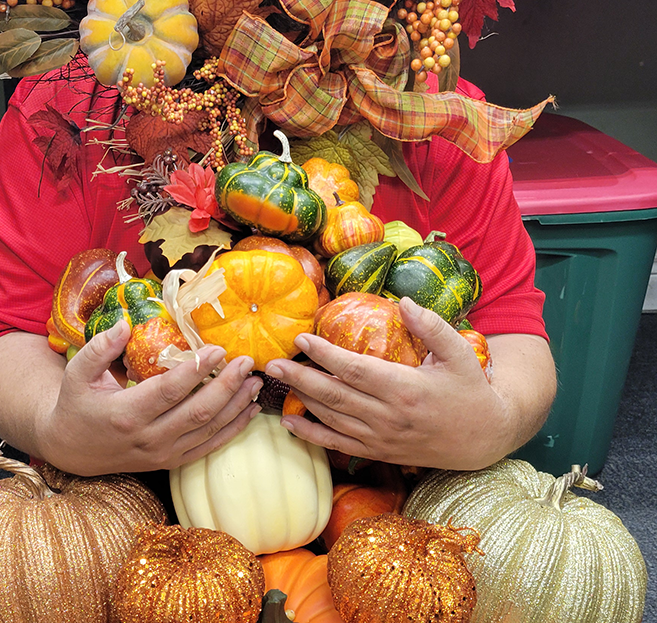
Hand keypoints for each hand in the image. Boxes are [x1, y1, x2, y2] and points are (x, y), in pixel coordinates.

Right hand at [0, 324, 262, 476]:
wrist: (72, 449)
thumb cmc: (76, 403)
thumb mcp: (77, 372)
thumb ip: (100, 347)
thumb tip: (126, 324)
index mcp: (126, 413)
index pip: (169, 391)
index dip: (196, 371)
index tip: (218, 349)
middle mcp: (148, 438)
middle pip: (198, 412)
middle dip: (227, 385)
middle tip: (246, 361)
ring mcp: (162, 454)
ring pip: (208, 430)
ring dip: (236, 405)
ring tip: (255, 381)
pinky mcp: (171, 461)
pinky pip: (209, 447)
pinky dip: (233, 429)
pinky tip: (250, 410)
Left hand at [265, 298, 523, 470]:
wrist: (483, 438)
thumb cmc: (470, 389)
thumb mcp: (460, 353)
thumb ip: (433, 326)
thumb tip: (404, 301)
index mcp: (405, 390)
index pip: (355, 370)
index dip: (325, 355)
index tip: (301, 338)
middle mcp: (388, 417)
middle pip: (334, 396)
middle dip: (299, 378)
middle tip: (271, 363)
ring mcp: (381, 438)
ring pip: (332, 419)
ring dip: (301, 400)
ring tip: (276, 381)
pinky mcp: (379, 452)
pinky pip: (338, 445)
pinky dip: (312, 436)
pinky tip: (290, 422)